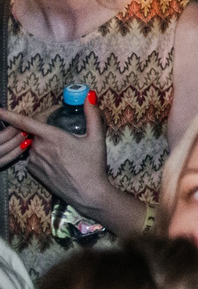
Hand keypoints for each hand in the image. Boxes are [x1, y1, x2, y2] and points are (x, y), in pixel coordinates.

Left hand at [0, 97, 111, 215]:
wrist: (87, 193)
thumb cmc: (93, 165)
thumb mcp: (96, 137)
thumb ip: (92, 114)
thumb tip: (89, 95)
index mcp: (52, 137)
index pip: (26, 122)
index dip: (10, 115)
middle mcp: (38, 148)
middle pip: (33, 132)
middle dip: (42, 129)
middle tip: (60, 133)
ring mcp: (34, 161)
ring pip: (34, 144)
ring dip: (43, 142)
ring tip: (62, 150)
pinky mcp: (33, 171)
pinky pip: (33, 157)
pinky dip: (42, 154)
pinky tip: (57, 161)